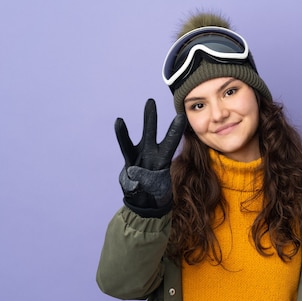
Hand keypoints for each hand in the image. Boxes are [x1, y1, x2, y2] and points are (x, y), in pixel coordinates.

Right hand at [114, 99, 186, 216]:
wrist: (144, 200)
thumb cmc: (155, 192)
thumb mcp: (154, 188)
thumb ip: (145, 179)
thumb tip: (133, 170)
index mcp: (163, 160)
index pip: (171, 142)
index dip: (176, 130)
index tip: (181, 115)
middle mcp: (153, 153)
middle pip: (153, 132)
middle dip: (152, 118)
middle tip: (151, 100)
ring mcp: (141, 154)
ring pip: (141, 135)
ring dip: (143, 120)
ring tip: (145, 104)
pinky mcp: (130, 159)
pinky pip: (125, 146)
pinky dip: (122, 134)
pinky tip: (120, 121)